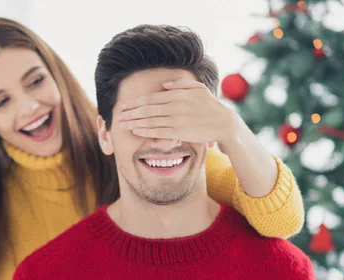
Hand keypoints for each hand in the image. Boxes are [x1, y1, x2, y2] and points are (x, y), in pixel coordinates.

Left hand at [116, 78, 247, 147]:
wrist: (224, 122)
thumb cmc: (210, 105)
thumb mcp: (198, 88)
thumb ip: (180, 84)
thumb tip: (163, 84)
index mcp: (177, 94)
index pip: (151, 98)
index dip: (136, 102)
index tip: (125, 106)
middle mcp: (175, 105)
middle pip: (147, 109)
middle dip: (130, 113)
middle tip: (118, 116)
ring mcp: (177, 119)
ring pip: (150, 120)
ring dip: (134, 123)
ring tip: (122, 125)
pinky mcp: (180, 132)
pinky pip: (159, 132)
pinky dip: (145, 131)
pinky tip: (136, 132)